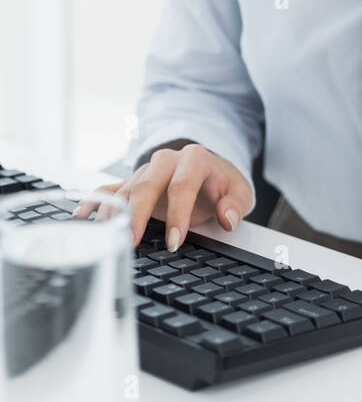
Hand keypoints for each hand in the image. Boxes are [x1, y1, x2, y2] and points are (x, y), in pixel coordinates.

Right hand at [77, 142, 253, 249]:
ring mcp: (145, 170)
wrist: (208, 168)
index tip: (174, 242)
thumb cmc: (221, 183)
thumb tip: (227, 218)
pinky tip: (81, 216)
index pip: (182, 185)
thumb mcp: (239, 192)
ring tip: (108, 239)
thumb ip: (235, 205)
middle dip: (137, 214)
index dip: (178, 214)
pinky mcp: (131, 182)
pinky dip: (94, 202)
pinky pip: (109, 189)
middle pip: (146, 184)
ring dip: (115, 214)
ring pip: (126, 188)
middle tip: (132, 242)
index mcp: (194, 159)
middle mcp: (165, 161)